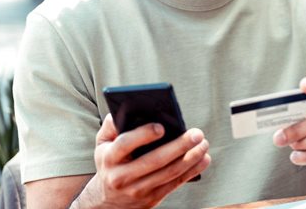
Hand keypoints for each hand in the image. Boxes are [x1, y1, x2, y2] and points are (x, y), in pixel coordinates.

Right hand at [86, 114, 210, 207]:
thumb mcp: (102, 144)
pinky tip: (203, 159)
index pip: (125, 144)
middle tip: (197, 133)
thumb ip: (111, 125)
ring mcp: (138, 190)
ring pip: (169, 173)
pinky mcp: (151, 199)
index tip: (161, 127)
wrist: (108, 202)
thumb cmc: (109, 163)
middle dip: (179, 146)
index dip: (143, 135)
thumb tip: (127, 106)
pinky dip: (192, 171)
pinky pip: (175, 184)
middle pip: (154, 160)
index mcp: (109, 158)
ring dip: (190, 158)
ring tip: (204, 144)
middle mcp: (122, 176)